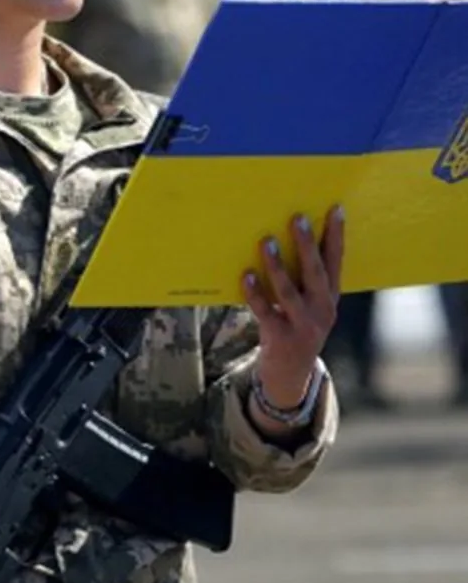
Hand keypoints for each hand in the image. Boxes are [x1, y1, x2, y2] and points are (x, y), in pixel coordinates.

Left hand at [241, 206, 344, 408]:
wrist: (291, 373)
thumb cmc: (297, 325)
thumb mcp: (311, 304)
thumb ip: (306, 277)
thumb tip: (288, 235)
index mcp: (330, 296)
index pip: (336, 261)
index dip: (336, 236)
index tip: (335, 209)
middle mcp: (321, 309)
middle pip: (314, 272)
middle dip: (307, 244)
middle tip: (297, 218)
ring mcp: (302, 324)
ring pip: (288, 291)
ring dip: (276, 265)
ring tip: (265, 241)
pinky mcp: (280, 336)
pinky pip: (265, 311)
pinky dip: (255, 293)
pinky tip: (245, 275)